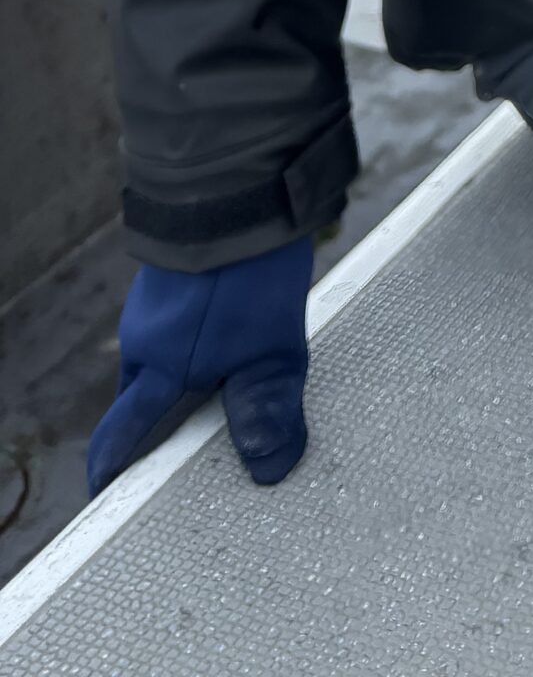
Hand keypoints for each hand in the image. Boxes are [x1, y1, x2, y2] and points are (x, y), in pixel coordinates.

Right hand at [87, 237, 312, 494]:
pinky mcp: (174, 272)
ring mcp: (156, 301)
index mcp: (157, 369)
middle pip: (143, 396)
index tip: (107, 493)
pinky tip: (235, 326)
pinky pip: (181, 320)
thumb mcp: (271, 352)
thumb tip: (268, 468)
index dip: (112, 468)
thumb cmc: (249, 275)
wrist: (241, 192)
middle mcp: (145, 337)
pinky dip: (200, 334)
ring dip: (187, 372)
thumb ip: (266, 408)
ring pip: (164, 355)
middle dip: (161, 422)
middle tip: (188, 444)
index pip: (121, 435)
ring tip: (228, 381)